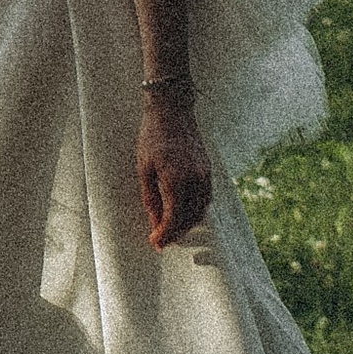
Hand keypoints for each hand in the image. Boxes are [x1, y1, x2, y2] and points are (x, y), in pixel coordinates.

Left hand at [138, 103, 212, 251]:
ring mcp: (204, 174)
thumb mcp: (144, 169)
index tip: (155, 242)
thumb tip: (155, 222)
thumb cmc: (153, 136)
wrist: (172, 110)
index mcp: (176, 180)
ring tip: (171, 229)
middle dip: (175, 233)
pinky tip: (184, 211)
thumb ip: (151, 198)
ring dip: (187, 223)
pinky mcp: (208, 169)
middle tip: (161, 240)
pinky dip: (196, 209)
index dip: (164, 234)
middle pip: (189, 218)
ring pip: (201, 210)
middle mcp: (195, 180)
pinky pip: (206, 198)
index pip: (173, 219)